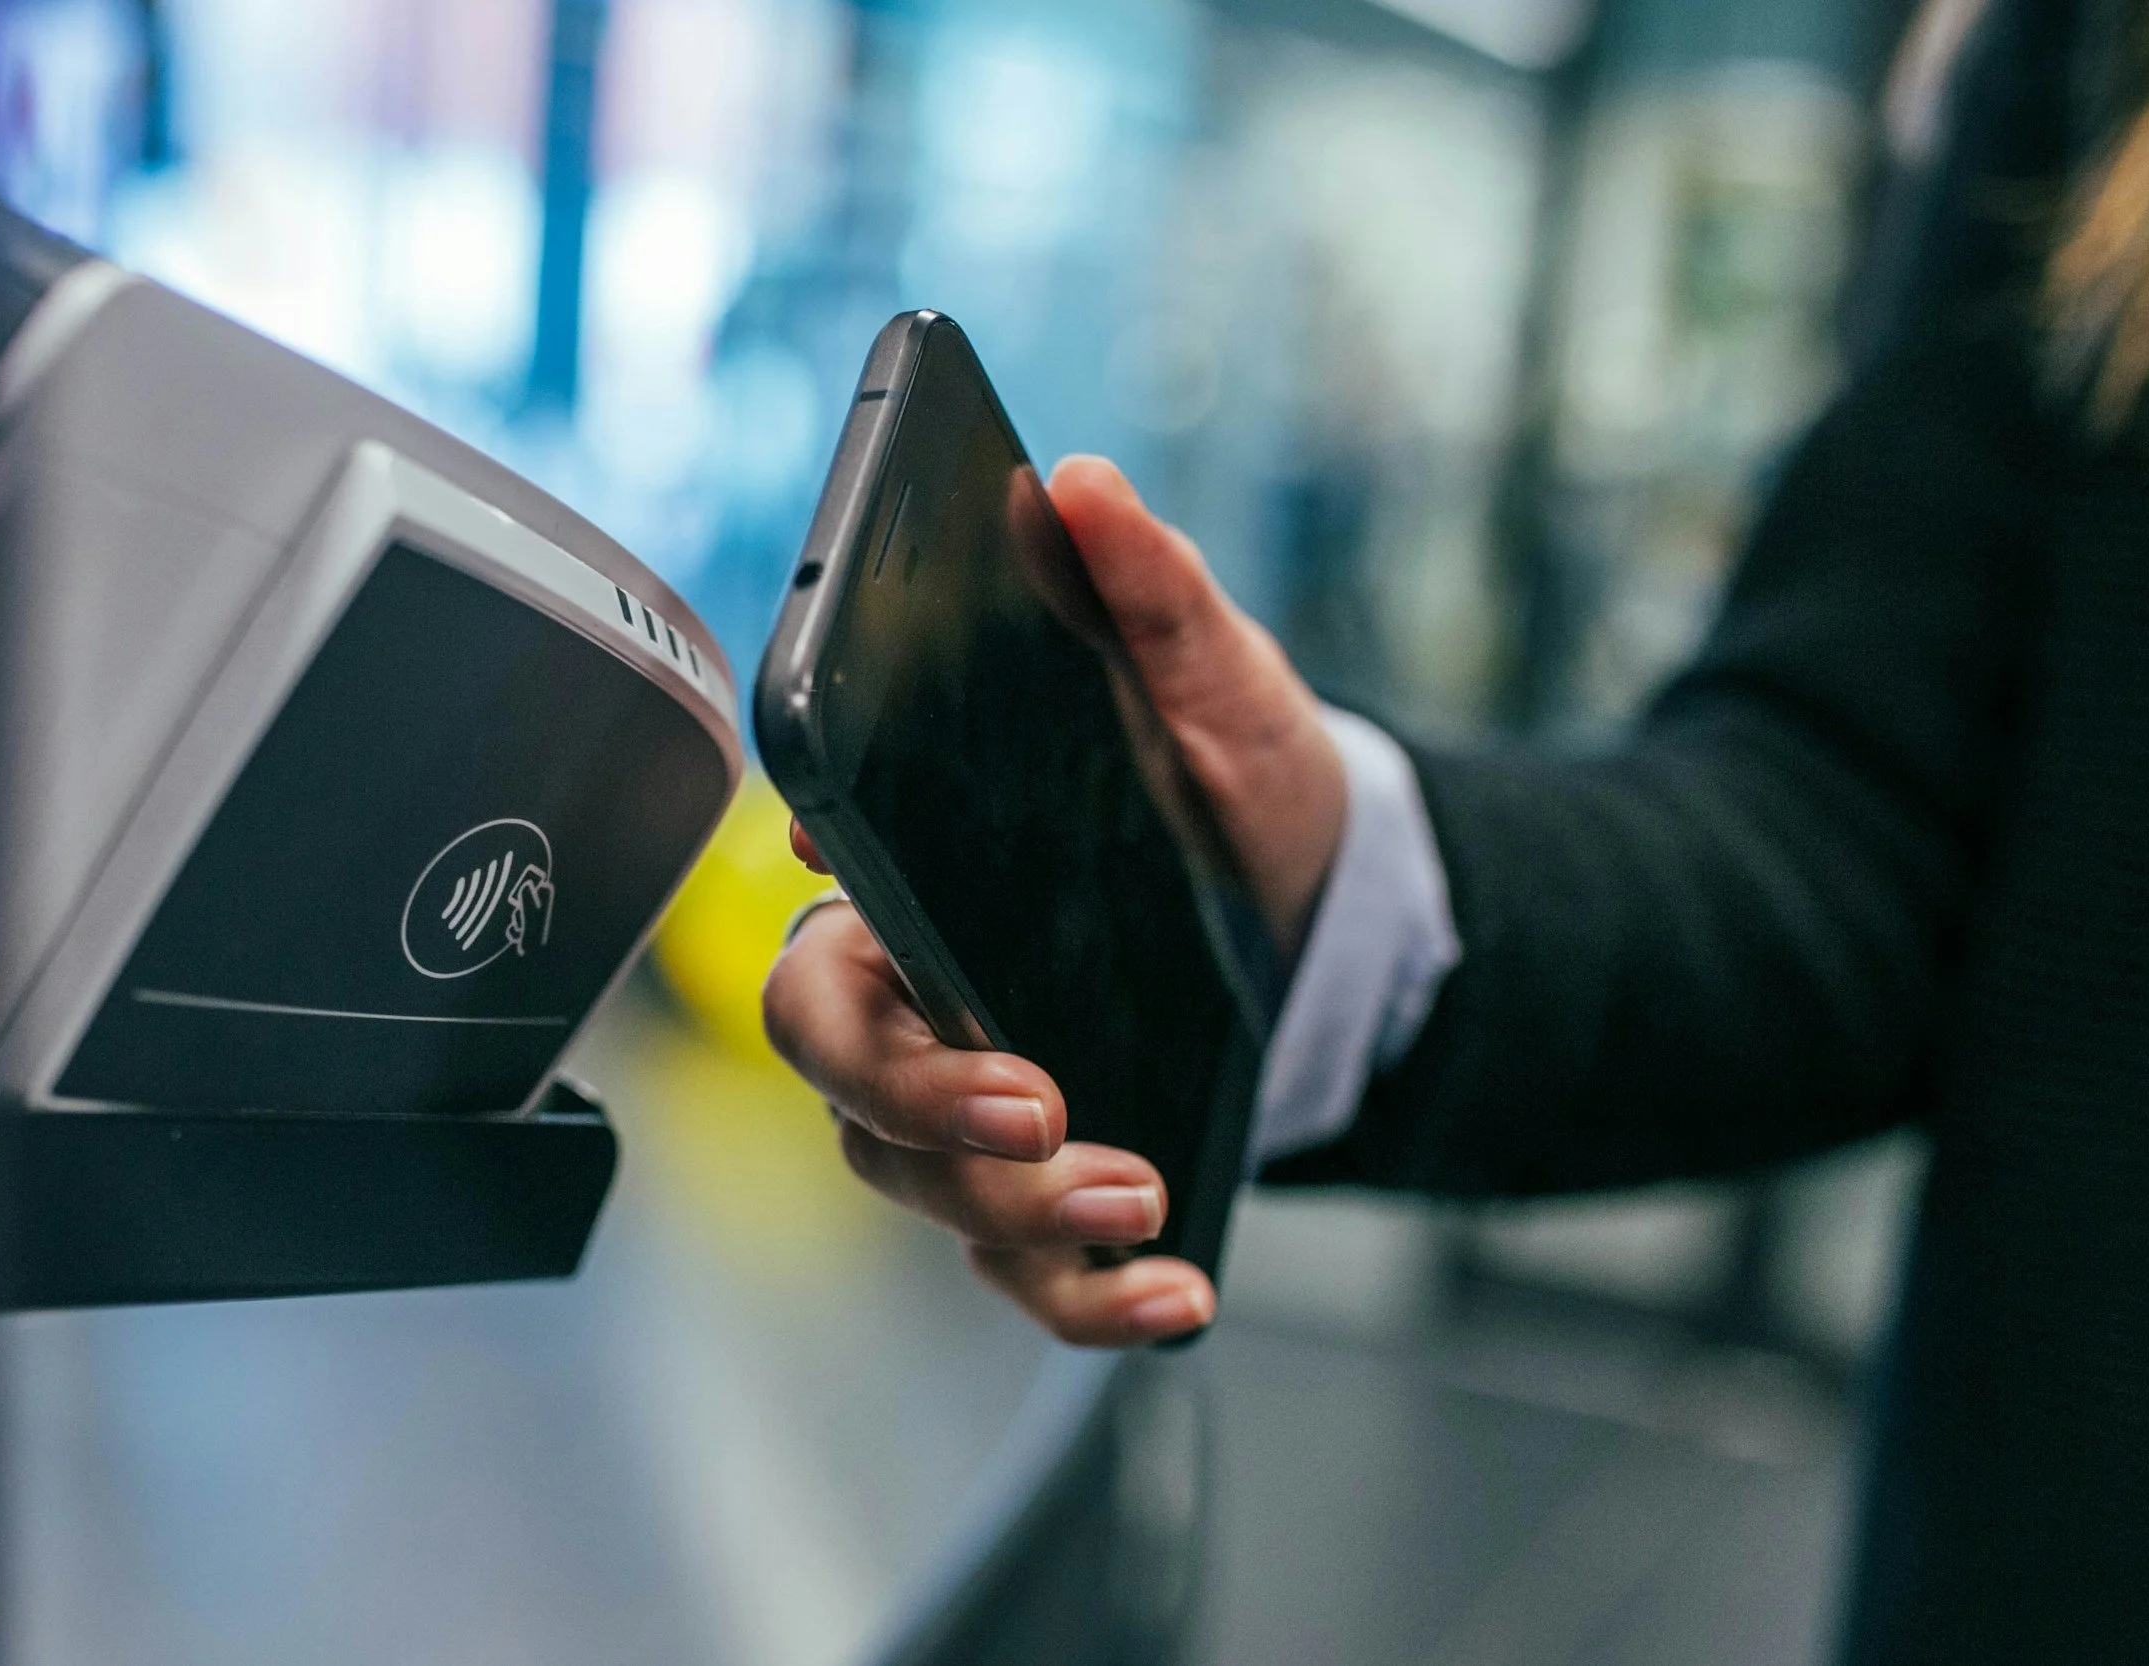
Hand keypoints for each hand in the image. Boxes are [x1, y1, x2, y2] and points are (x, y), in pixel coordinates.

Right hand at [761, 456, 1346, 1344]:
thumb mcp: (1221, 685)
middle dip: (916, 1097)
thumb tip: (1084, 489)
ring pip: (916, 1185)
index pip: (819, 906)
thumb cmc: (1237, 791)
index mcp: (927, 875)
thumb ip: (1153, 594)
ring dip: (1016, 1210)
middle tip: (1036, 1103)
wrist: (1330, 910)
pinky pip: (1025, 1273)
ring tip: (1139, 1191)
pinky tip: (1176, 1294)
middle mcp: (922, 996)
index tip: (864, 885)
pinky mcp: (1049, 1191)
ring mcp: (976, 1105)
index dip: (828, 922)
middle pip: (835, 1066)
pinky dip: (1088, 1301)